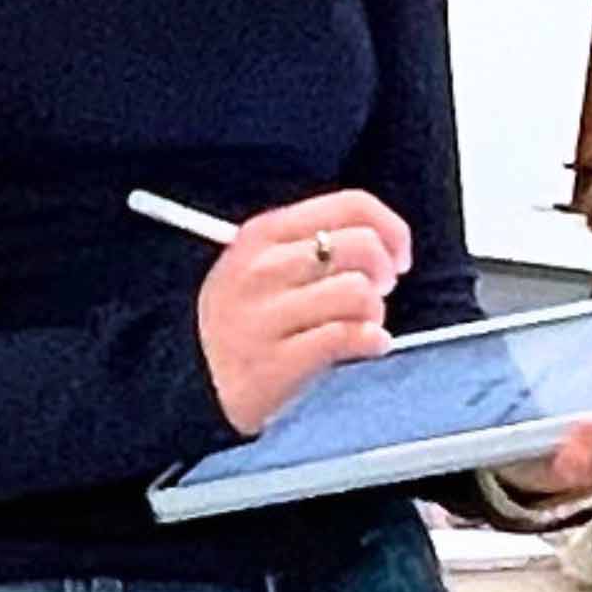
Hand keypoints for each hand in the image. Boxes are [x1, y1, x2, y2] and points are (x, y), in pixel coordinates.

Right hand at [195, 192, 409, 435]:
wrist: (193, 386)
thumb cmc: (243, 325)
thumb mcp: (262, 267)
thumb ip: (312, 244)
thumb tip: (383, 240)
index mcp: (263, 234)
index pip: (351, 205)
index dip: (391, 228)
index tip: (398, 255)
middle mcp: (262, 269)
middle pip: (360, 245)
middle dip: (384, 273)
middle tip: (378, 295)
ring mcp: (266, 316)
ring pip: (358, 293)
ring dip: (374, 313)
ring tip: (361, 325)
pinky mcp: (276, 362)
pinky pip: (348, 337)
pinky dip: (371, 342)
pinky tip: (367, 346)